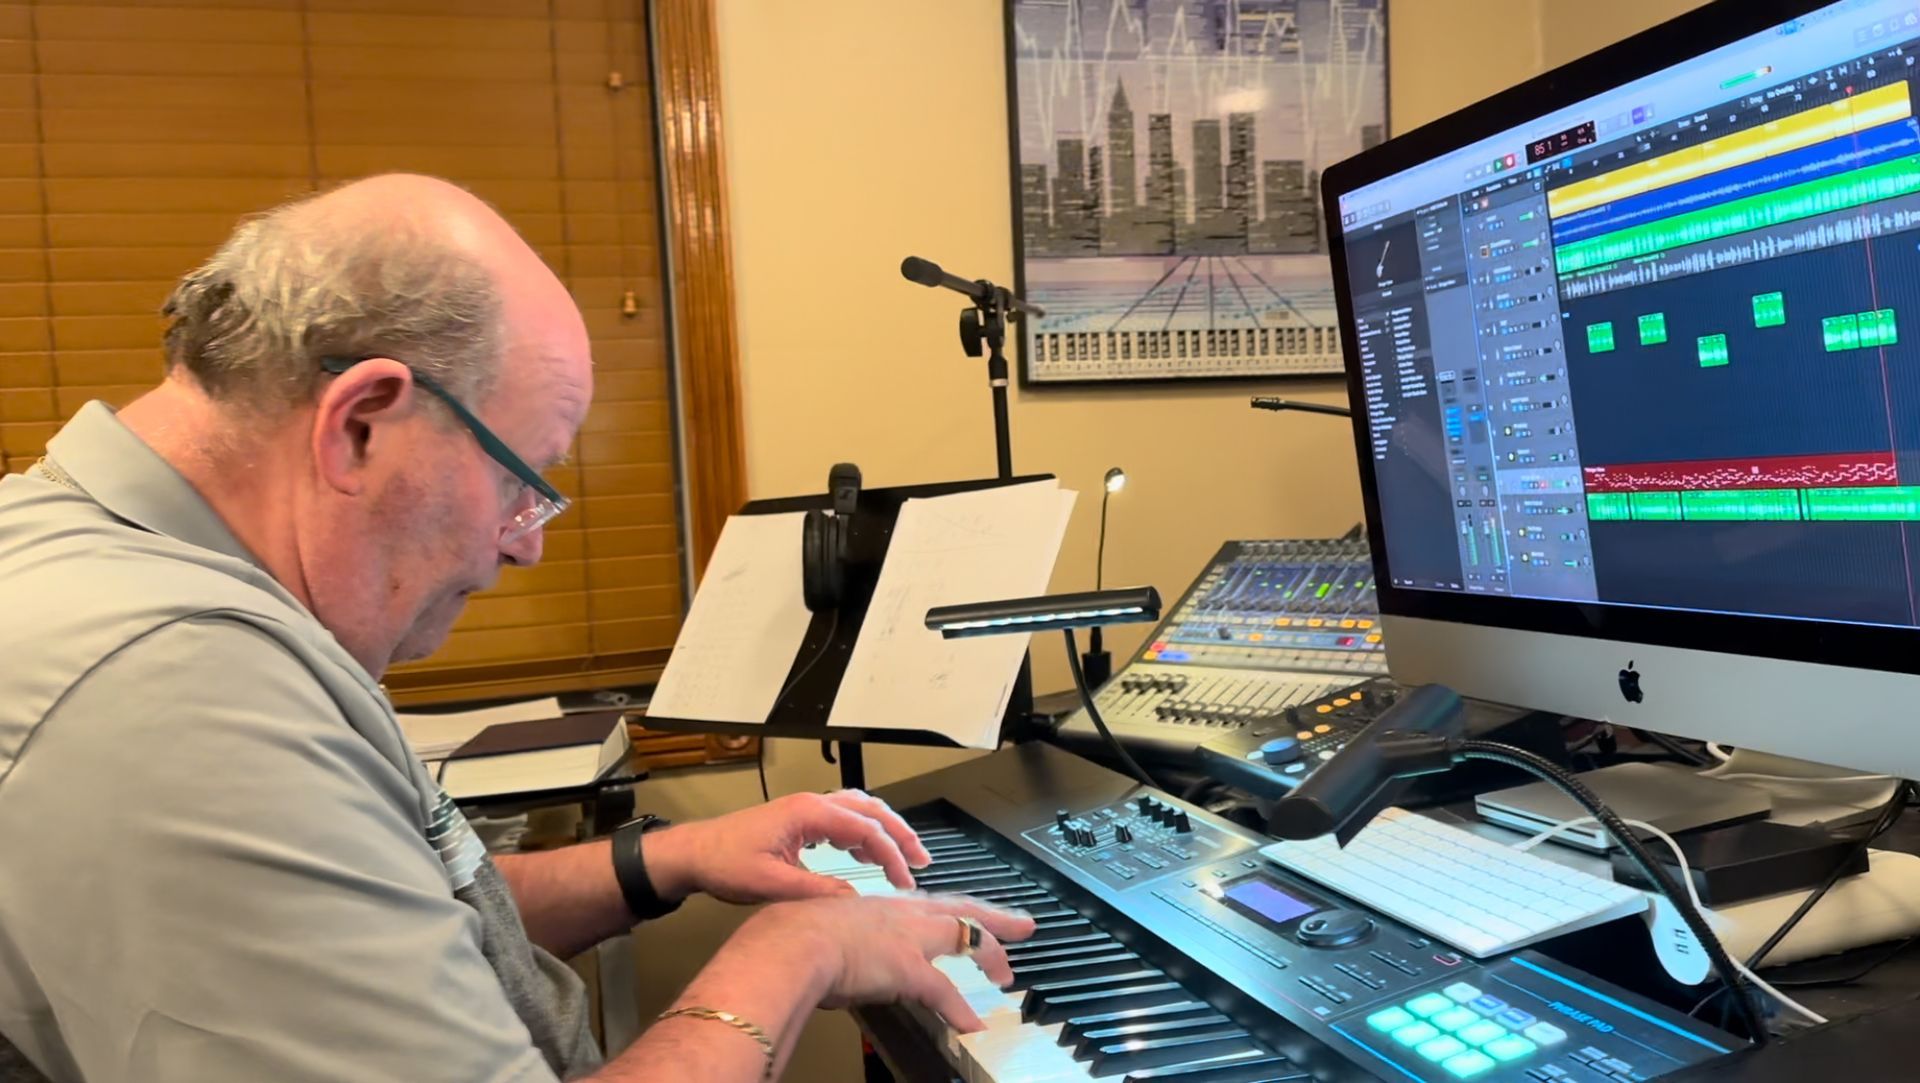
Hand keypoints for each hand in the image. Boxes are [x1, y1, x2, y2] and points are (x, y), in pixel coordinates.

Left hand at [645, 790, 934, 904]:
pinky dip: (865, 832)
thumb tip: (855, 899)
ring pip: (859, 811)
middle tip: (922, 861)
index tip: (906, 879)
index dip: (891, 854)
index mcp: (808, 813)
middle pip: (869, 810)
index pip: (864, 828)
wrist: (693, 853)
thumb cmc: (724, 863)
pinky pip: (844, 819)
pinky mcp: (800, 821)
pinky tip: (869, 853)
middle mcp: (812, 804)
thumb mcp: (771, 884)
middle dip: (900, 834)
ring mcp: (806, 810)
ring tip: (907, 856)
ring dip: (885, 831)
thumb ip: (815, 890)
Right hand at [738, 894, 1037, 1031]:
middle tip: (1021, 923)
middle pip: (961, 909)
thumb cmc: (785, 937)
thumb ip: (832, 941)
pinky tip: (973, 1024)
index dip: (948, 909)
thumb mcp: (813, 926)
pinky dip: (961, 1010)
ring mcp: (908, 938)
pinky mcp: (909, 968)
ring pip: (967, 937)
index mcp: (877, 904)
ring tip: (1006, 974)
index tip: (961, 912)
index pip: (926, 903)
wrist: (786, 945)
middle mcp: (899, 913)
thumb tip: (829, 960)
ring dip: (991, 956)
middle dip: (993, 917)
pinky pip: (946, 992)